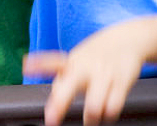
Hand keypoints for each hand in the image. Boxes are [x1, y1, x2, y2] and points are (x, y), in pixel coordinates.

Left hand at [24, 30, 148, 125]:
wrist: (129, 38)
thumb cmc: (98, 55)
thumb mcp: (77, 59)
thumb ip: (61, 77)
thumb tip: (46, 96)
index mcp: (72, 62)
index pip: (52, 62)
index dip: (38, 65)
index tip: (26, 67)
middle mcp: (86, 68)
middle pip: (70, 87)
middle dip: (59, 105)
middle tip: (52, 120)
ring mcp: (104, 75)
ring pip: (94, 106)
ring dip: (90, 119)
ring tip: (90, 120)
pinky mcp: (122, 82)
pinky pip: (113, 107)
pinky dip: (108, 114)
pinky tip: (107, 112)